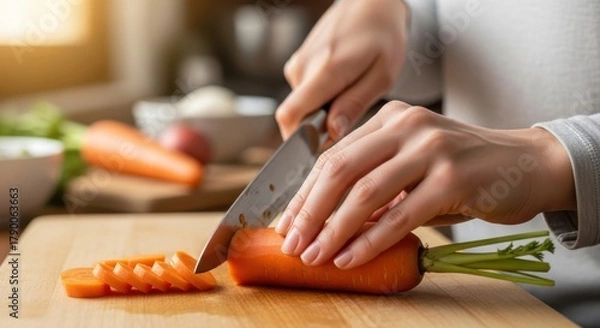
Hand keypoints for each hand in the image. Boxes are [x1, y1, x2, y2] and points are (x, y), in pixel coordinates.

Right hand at [275, 0, 408, 140]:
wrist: (370, 4)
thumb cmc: (382, 37)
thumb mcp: (381, 75)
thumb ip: (354, 104)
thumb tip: (331, 133)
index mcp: (326, 70)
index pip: (290, 115)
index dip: (298, 140)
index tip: (321, 148)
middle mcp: (303, 67)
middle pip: (296, 117)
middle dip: (317, 128)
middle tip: (348, 118)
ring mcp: (297, 65)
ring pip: (301, 107)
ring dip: (321, 112)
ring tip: (348, 94)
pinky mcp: (297, 65)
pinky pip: (303, 95)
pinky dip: (319, 100)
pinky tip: (341, 86)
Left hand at [275, 101, 575, 268]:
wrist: (527, 164)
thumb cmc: (464, 170)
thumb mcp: (413, 168)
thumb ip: (375, 187)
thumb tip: (328, 223)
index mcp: (390, 118)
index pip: (333, 156)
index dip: (305, 193)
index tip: (287, 223)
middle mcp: (406, 125)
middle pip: (340, 169)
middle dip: (310, 211)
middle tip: (293, 243)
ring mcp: (430, 148)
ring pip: (366, 192)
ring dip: (334, 230)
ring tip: (315, 256)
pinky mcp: (453, 178)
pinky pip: (401, 214)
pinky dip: (371, 239)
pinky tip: (351, 257)